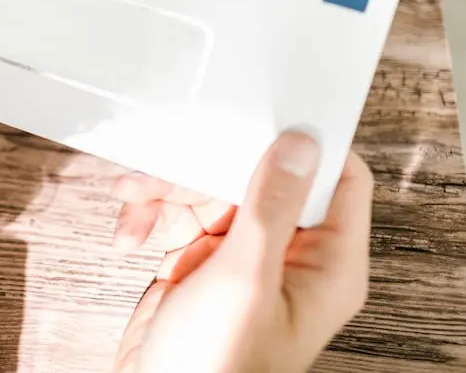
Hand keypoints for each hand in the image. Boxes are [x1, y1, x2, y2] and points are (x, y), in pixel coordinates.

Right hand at [112, 133, 372, 372]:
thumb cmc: (213, 367)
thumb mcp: (244, 280)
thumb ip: (270, 208)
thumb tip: (299, 147)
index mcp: (323, 264)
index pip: (334, 181)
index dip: (303, 146)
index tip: (261, 117)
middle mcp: (285, 256)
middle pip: (254, 176)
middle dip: (202, 168)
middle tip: (166, 168)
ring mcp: (239, 258)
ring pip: (206, 190)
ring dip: (163, 190)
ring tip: (134, 202)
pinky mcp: (198, 261)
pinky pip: (176, 214)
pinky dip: (148, 215)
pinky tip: (131, 232)